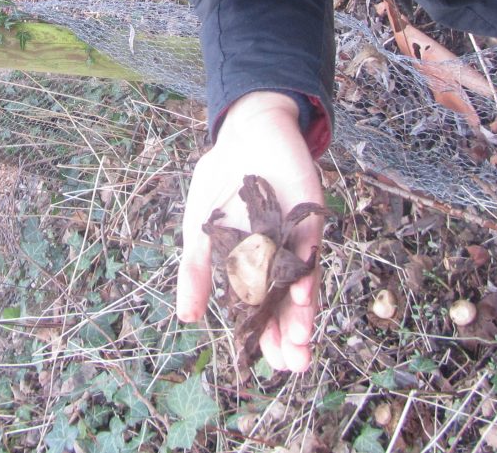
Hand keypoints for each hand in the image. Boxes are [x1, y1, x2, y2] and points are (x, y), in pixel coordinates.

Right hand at [176, 91, 324, 371]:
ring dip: (303, 312)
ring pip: (303, 280)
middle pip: (289, 302)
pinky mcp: (309, 212)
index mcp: (256, 262)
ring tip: (301, 342)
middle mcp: (282, 255)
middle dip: (292, 334)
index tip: (268, 364)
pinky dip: (305, 267)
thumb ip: (195, 271)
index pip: (264, 307)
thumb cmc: (222, 180)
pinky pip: (309, 244)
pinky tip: (301, 293)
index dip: (268, 335)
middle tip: (293, 364)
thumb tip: (187, 318)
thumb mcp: (200, 229)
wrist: (245, 132)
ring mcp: (297, 235)